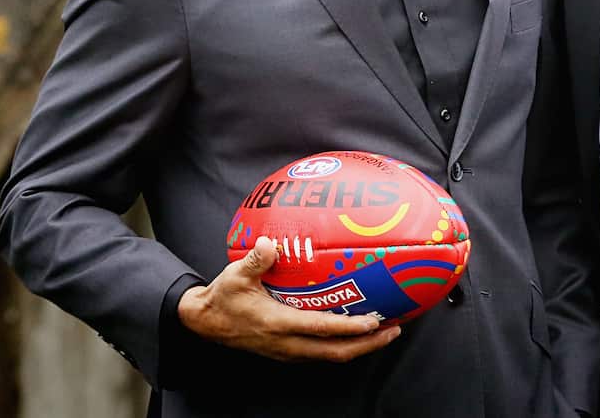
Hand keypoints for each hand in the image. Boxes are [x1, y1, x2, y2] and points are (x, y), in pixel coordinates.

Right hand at [177, 236, 399, 361]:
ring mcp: (289, 351)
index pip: (322, 330)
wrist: (205, 323)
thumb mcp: (235, 275)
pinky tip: (356, 331)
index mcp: (279, 325)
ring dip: (359, 347)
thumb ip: (255, 260)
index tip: (375, 321)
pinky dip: (343, 344)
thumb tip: (270, 243)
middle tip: (394, 330)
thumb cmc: (223, 297)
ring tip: (384, 332)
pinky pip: (322, 352)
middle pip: (336, 352)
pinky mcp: (288, 351)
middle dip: (368, 344)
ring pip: (331, 356)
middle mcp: (288, 344)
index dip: (350, 328)